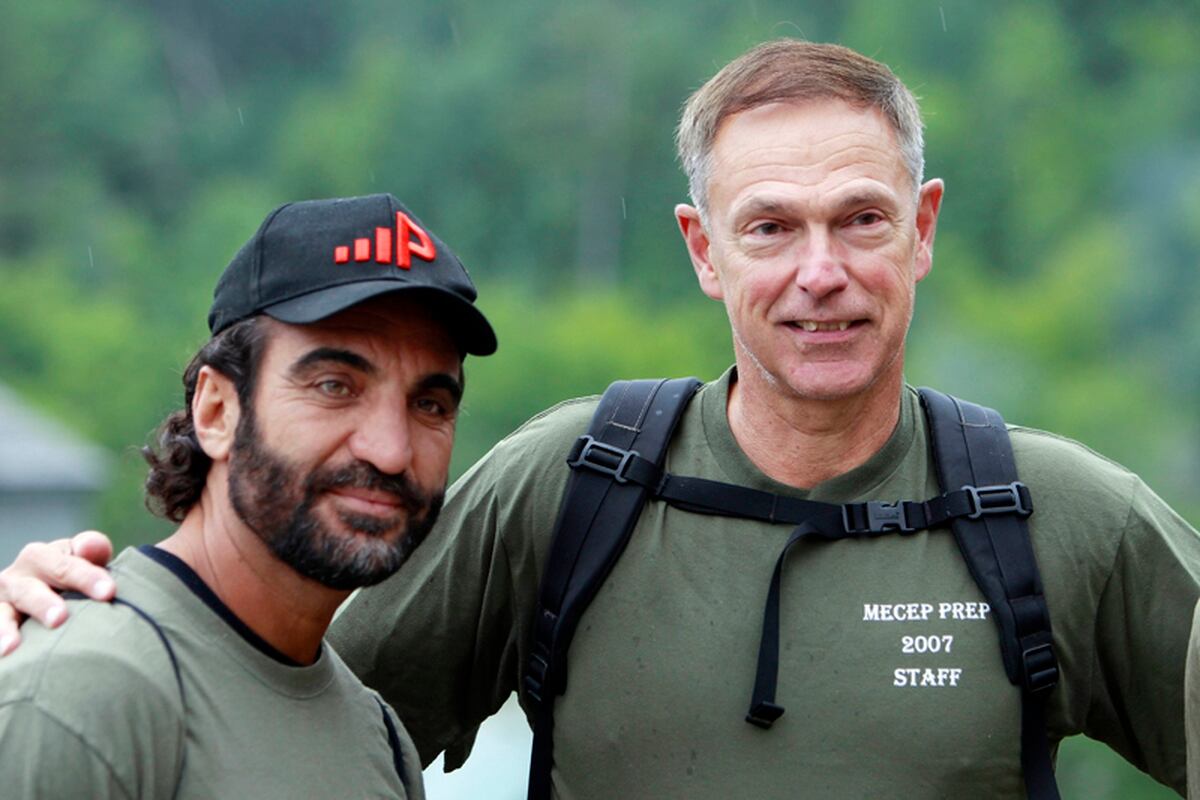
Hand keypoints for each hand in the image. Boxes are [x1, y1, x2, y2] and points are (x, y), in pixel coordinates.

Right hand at [0, 530, 115, 655]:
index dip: (86, 576)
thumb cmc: (72, 582)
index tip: (108, 592)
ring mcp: (1, 603)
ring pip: (2, 613)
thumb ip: (92, 550)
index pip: (64, 564)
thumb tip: (89, 546)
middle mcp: (16, 577)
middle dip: (44, 603)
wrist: (40, 601)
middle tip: (59, 618)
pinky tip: (2, 654)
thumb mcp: (83, 563)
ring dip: (6, 628)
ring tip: (12, 646)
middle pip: (29, 589)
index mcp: (42, 557)